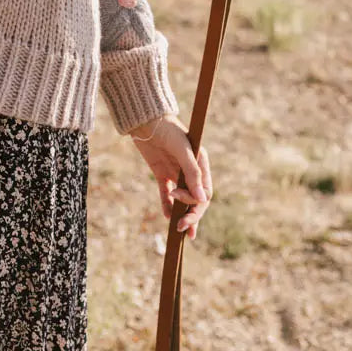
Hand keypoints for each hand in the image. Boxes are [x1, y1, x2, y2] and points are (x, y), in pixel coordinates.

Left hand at [128, 113, 211, 239]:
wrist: (146, 119)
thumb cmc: (168, 130)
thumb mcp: (183, 150)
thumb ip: (192, 174)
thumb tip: (203, 200)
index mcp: (201, 165)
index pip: (205, 192)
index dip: (196, 202)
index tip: (179, 197)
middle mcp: (190, 171)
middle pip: (195, 200)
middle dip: (191, 215)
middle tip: (182, 229)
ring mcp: (175, 173)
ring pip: (182, 200)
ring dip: (181, 215)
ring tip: (178, 231)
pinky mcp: (161, 173)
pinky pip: (166, 194)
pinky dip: (167, 205)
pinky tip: (166, 216)